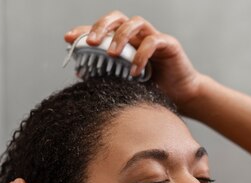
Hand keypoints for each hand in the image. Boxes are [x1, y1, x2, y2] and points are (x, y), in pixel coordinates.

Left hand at [64, 11, 202, 111]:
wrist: (182, 97)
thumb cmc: (155, 90)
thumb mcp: (125, 84)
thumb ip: (107, 76)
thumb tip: (80, 73)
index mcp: (125, 43)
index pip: (102, 30)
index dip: (84, 31)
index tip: (68, 39)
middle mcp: (138, 36)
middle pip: (117, 17)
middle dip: (101, 27)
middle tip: (90, 42)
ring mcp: (154, 37)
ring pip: (134, 23)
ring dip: (120, 36)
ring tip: (112, 54)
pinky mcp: (169, 44)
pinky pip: (153, 41)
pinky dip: (141, 55)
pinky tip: (135, 72)